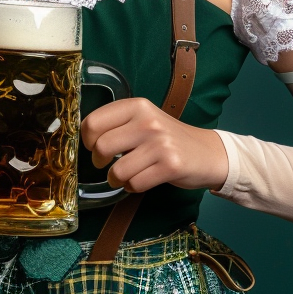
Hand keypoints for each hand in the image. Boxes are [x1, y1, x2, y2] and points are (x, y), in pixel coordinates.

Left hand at [80, 98, 229, 192]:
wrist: (207, 152)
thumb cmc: (167, 138)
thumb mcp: (144, 119)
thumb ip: (118, 123)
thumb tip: (85, 138)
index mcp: (137, 106)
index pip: (93, 122)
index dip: (88, 140)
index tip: (94, 146)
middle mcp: (148, 121)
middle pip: (101, 147)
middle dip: (99, 162)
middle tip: (106, 164)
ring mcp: (160, 143)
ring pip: (117, 171)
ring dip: (116, 179)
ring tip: (125, 175)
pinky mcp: (170, 165)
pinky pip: (135, 184)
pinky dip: (132, 187)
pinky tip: (141, 180)